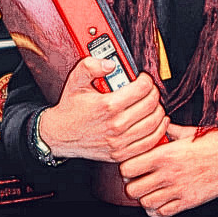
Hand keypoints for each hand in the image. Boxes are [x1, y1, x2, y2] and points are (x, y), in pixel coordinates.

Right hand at [37, 56, 167, 162]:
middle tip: (149, 90)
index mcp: (107, 105)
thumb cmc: (70, 109)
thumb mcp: (76, 81)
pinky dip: (158, 131)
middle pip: (151, 105)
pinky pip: (149, 143)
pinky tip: (157, 123)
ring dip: (158, 111)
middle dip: (154, 93)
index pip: (142, 89)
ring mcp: (119, 141)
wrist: (59, 135)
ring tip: (153, 104)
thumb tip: (110, 63)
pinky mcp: (121, 153)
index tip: (143, 78)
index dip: (146, 80)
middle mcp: (115, 125)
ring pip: (154, 124)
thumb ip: (91, 66)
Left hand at [119, 122, 217, 216]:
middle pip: (132, 189)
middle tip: (137, 181)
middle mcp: (169, 173)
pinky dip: (157, 209)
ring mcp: (178, 189)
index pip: (127, 168)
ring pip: (145, 203)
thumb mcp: (186, 132)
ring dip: (144, 198)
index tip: (131, 167)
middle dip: (131, 186)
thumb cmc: (215, 141)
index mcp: (165, 154)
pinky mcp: (189, 201)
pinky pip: (162, 213)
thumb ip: (166, 132)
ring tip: (149, 191)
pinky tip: (160, 201)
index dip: (126, 169)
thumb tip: (155, 128)